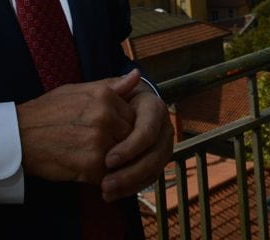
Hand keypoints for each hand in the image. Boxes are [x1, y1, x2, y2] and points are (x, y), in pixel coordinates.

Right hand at [16, 71, 140, 184]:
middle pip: (132, 136)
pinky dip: (103, 175)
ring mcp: (100, 141)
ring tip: (92, 156)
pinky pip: (112, 173)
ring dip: (114, 161)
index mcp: (103, 95)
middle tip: (98, 145)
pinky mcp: (92, 165)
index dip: (122, 127)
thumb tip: (137, 75)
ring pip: (124, 156)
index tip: (106, 131)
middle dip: (121, 144)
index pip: (134, 116)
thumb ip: (111, 86)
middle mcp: (105, 116)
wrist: (20, 135)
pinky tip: (86, 167)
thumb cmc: (48, 111)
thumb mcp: (78, 90)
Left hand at [100, 79, 174, 200]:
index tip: (108, 160)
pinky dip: (130, 189)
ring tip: (105, 192)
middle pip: (154, 156)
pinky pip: (147, 179)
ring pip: (152, 171)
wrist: (113, 111)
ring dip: (129, 184)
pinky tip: (110, 195)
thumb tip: (135, 74)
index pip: (147, 133)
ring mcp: (163, 147)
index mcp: (155, 109)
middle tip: (105, 183)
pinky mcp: (154, 162)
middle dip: (130, 173)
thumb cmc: (107, 98)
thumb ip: (118, 87)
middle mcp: (165, 129)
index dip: (130, 148)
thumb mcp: (109, 91)